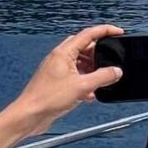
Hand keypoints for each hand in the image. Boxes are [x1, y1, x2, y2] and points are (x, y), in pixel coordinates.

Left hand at [5, 24, 123, 135]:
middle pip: (84, 47)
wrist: (29, 116)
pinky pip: (75, 75)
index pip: (88, 34)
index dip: (105, 31)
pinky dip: (85, 81)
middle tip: (111, 59)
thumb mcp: (82, 86)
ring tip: (101, 79)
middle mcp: (59, 58)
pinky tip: (89, 93)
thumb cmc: (46, 99)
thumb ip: (103, 77)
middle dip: (100, 53)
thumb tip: (116, 71)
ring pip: (80, 62)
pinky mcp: (56, 82)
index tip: (118, 32)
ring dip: (92, 69)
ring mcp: (57, 70)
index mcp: (64, 53)